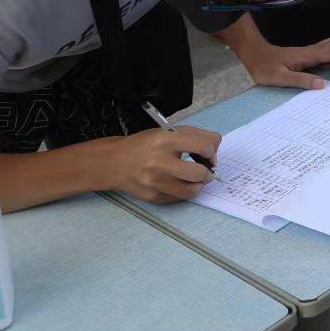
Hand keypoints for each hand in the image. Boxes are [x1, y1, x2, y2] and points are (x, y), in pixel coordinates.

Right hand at [106, 126, 220, 203]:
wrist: (114, 162)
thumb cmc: (146, 145)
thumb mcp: (168, 132)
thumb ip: (194, 136)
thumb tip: (215, 151)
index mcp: (165, 140)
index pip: (202, 146)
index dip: (211, 151)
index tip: (209, 154)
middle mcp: (158, 161)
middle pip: (199, 173)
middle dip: (208, 173)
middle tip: (206, 171)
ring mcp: (154, 182)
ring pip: (191, 191)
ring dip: (199, 185)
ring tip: (196, 180)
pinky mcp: (152, 197)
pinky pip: (179, 198)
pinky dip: (184, 192)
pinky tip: (179, 184)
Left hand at [238, 34, 329, 89]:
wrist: (254, 54)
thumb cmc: (264, 67)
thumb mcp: (279, 77)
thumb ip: (301, 80)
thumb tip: (322, 84)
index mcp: (308, 55)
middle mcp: (312, 50)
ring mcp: (311, 51)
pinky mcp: (309, 54)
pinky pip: (328, 52)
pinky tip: (328, 73)